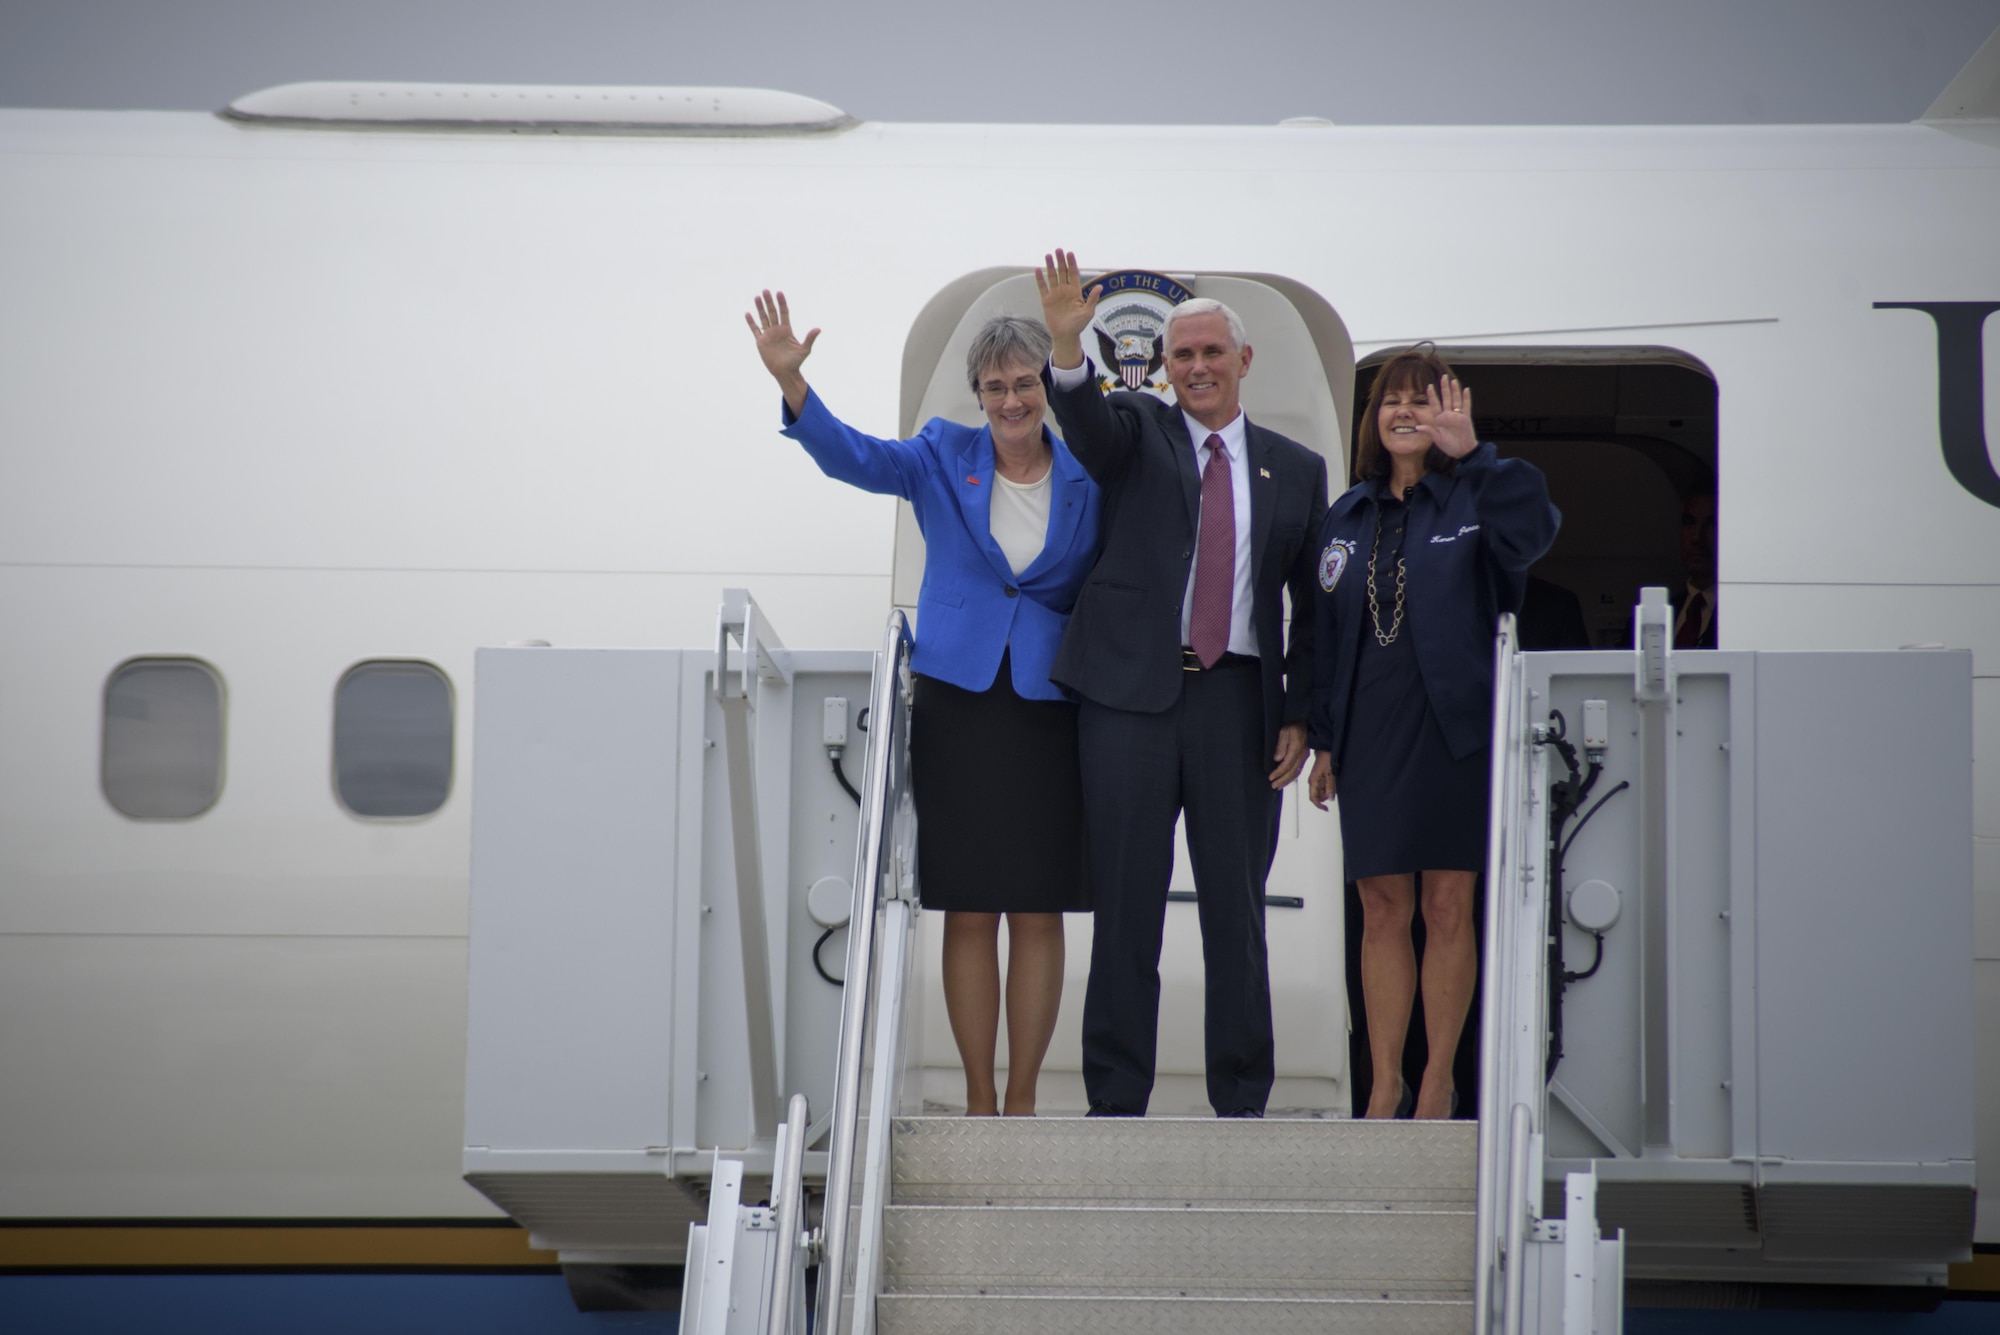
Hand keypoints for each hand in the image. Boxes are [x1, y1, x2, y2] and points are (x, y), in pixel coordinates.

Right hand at [745, 289, 818, 413]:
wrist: (785, 373)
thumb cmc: (796, 362)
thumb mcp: (804, 350)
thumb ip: (810, 338)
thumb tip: (818, 329)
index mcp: (787, 330)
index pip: (784, 312)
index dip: (782, 303)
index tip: (779, 293)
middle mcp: (777, 330)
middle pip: (772, 312)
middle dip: (769, 302)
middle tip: (766, 290)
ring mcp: (768, 335)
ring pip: (763, 318)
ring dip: (760, 308)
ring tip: (757, 297)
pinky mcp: (761, 342)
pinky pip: (755, 330)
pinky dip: (751, 322)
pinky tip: (748, 313)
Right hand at [1033, 250, 1101, 367]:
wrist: (1066, 336)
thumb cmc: (1078, 325)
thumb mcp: (1088, 312)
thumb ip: (1092, 299)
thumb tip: (1100, 287)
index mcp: (1075, 291)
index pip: (1073, 274)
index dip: (1072, 263)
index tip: (1070, 253)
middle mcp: (1065, 290)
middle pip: (1062, 272)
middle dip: (1060, 261)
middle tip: (1058, 250)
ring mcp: (1055, 295)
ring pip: (1052, 277)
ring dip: (1050, 266)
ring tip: (1048, 255)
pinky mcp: (1046, 301)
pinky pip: (1042, 287)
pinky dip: (1040, 279)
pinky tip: (1037, 269)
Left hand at [1269, 722, 1308, 788]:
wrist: (1304, 722)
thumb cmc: (1293, 726)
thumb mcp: (1284, 732)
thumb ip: (1281, 746)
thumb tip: (1277, 759)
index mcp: (1296, 750)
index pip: (1286, 765)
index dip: (1278, 773)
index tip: (1271, 777)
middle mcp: (1301, 755)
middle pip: (1292, 772)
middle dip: (1282, 780)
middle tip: (1273, 786)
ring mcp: (1304, 757)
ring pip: (1296, 772)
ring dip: (1287, 780)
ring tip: (1279, 785)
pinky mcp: (1304, 756)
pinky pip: (1298, 769)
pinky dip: (1292, 776)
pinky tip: (1287, 778)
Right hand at [1307, 751, 1335, 809]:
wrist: (1325, 750)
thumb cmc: (1326, 759)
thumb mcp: (1330, 774)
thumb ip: (1330, 787)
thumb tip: (1331, 799)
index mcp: (1313, 782)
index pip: (1313, 798)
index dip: (1319, 805)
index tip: (1326, 808)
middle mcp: (1313, 782)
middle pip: (1318, 796)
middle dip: (1326, 796)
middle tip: (1333, 789)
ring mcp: (1316, 780)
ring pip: (1321, 792)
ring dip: (1328, 791)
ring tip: (1333, 782)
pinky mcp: (1319, 778)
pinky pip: (1323, 787)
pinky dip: (1329, 787)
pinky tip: (1332, 780)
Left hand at [1418, 376, 1476, 458]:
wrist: (1463, 451)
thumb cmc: (1449, 446)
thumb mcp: (1437, 439)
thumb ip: (1429, 431)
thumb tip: (1418, 427)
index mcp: (1439, 420)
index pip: (1435, 404)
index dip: (1432, 396)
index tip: (1429, 386)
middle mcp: (1448, 415)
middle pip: (1446, 398)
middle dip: (1444, 388)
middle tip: (1443, 377)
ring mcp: (1457, 415)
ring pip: (1456, 400)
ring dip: (1455, 390)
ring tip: (1453, 381)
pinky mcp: (1466, 418)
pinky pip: (1466, 406)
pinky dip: (1466, 398)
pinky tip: (1466, 390)